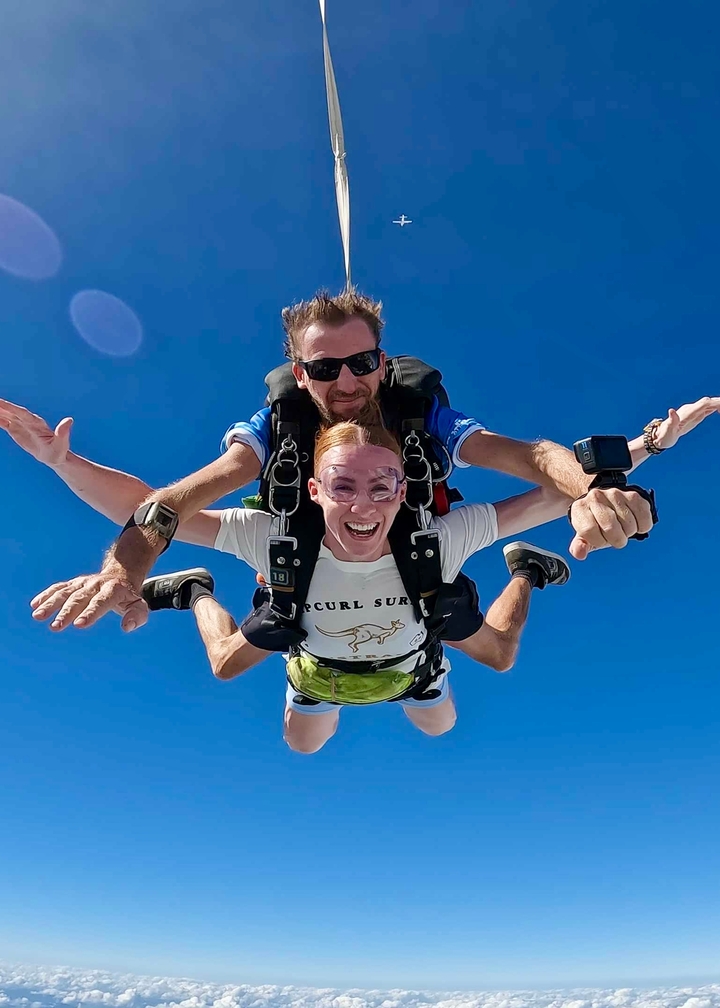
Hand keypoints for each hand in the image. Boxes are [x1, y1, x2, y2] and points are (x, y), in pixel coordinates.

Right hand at [0, 398, 72, 466]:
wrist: (54, 456)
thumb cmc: (58, 451)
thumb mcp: (61, 443)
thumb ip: (63, 432)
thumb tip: (69, 420)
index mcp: (37, 423)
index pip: (21, 413)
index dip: (11, 407)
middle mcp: (28, 421)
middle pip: (12, 411)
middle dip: (1, 405)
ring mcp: (22, 425)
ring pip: (7, 415)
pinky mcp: (17, 430)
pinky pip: (5, 422)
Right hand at [31, 573, 148, 632]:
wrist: (120, 575)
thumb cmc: (128, 597)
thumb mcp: (138, 605)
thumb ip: (137, 616)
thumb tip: (126, 627)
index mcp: (113, 590)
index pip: (101, 602)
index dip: (90, 613)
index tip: (79, 625)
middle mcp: (95, 584)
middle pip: (79, 598)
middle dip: (67, 612)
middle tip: (56, 627)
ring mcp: (82, 583)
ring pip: (65, 592)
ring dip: (51, 604)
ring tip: (38, 616)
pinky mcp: (73, 583)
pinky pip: (58, 588)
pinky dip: (46, 595)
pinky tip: (35, 605)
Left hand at [569, 486, 652, 559]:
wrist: (606, 503)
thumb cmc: (595, 523)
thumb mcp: (584, 536)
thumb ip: (579, 546)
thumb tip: (579, 553)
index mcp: (580, 508)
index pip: (589, 531)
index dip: (598, 541)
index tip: (600, 539)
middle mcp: (596, 497)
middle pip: (611, 528)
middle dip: (615, 539)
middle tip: (614, 536)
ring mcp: (615, 494)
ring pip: (629, 526)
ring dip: (628, 533)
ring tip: (622, 527)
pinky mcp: (634, 496)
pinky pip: (644, 520)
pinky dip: (642, 527)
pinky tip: (634, 522)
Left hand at [651, 396, 719, 449]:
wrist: (659, 437)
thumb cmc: (664, 436)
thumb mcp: (667, 431)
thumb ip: (671, 421)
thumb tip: (671, 411)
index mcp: (687, 413)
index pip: (704, 404)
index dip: (715, 403)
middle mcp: (689, 410)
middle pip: (707, 401)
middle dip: (718, 402)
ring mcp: (691, 412)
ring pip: (707, 404)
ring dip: (717, 404)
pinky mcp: (693, 416)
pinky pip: (705, 409)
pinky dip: (714, 408)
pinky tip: (719, 410)